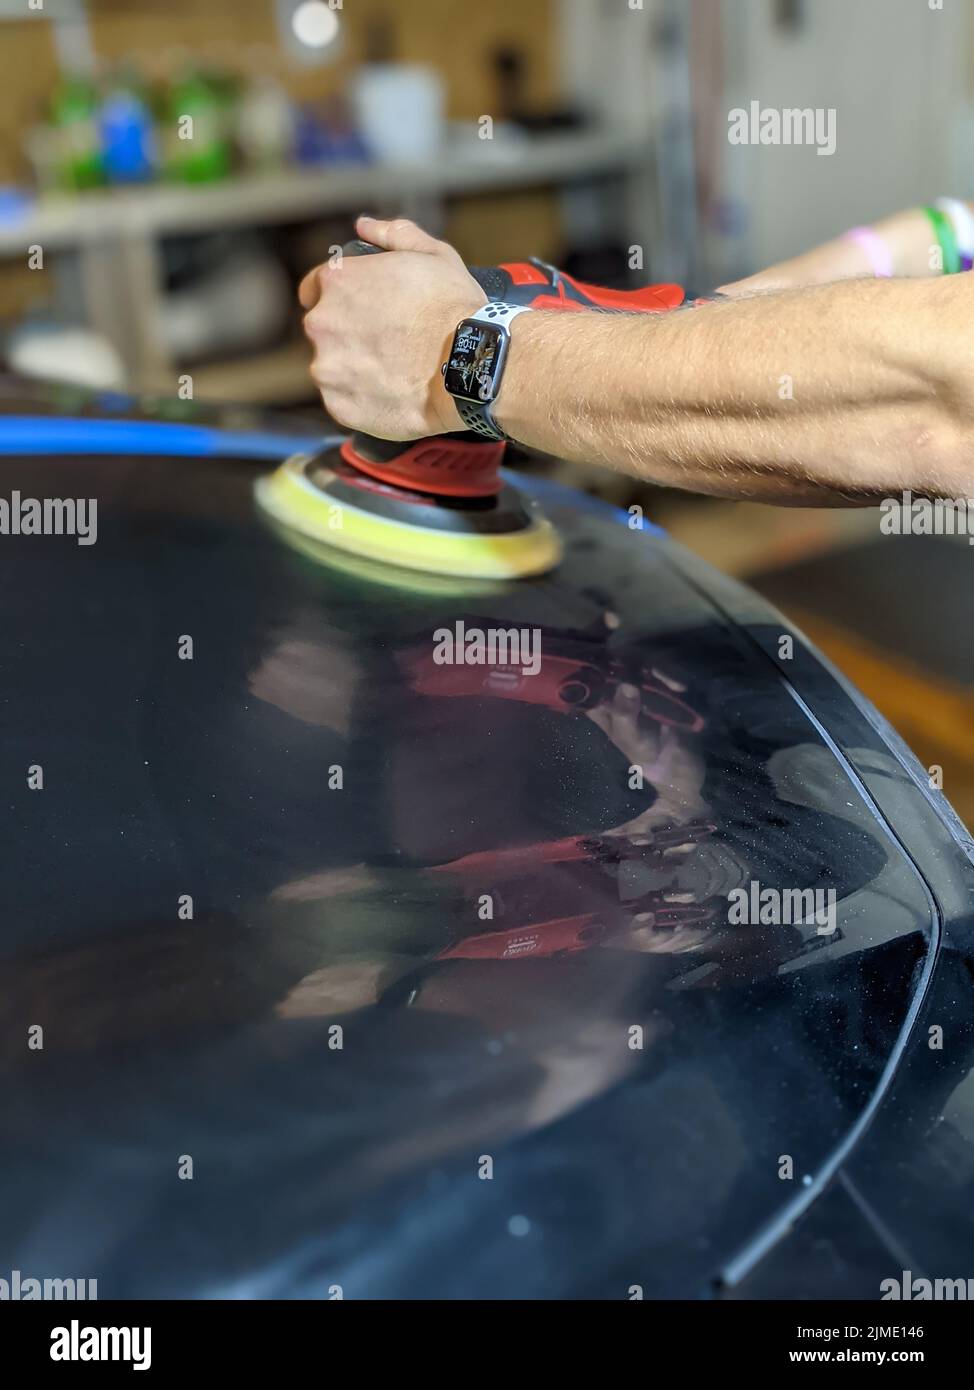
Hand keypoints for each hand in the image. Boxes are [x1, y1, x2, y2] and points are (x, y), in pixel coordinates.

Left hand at [299, 215, 485, 439]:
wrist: (470, 366)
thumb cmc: (454, 309)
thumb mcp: (433, 254)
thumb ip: (393, 234)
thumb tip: (365, 226)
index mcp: (337, 281)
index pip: (313, 288)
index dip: (338, 298)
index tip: (359, 310)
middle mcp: (322, 324)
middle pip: (324, 330)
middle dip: (349, 334)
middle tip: (388, 343)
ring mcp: (329, 369)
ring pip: (332, 368)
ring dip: (354, 368)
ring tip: (393, 371)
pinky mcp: (339, 406)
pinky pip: (343, 401)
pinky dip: (362, 399)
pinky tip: (392, 391)